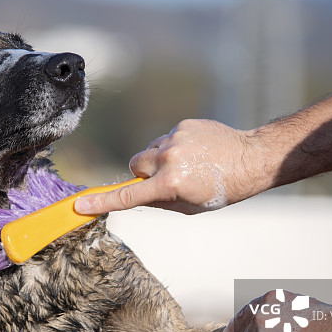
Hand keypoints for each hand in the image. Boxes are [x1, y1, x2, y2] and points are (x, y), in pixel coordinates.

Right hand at [74, 119, 263, 214]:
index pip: (128, 196)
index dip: (101, 202)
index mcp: (170, 184)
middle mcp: (169, 159)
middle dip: (143, 174)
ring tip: (188, 164)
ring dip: (159, 160)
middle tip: (165, 181)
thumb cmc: (222, 190)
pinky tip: (195, 151)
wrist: (251, 158)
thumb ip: (158, 201)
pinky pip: (165, 138)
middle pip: (134, 166)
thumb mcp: (189, 207)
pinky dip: (174, 146)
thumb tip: (135, 195)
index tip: (80, 205)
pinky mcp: (182, 125)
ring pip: (149, 151)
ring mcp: (175, 139)